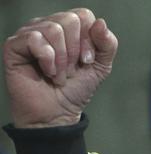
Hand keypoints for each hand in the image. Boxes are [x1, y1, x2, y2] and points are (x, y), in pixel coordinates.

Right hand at [3, 8, 116, 127]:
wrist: (57, 113)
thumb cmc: (75, 89)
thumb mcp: (100, 67)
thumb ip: (107, 44)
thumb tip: (101, 23)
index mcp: (67, 29)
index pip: (83, 15)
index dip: (90, 39)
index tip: (86, 61)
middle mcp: (47, 26)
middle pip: (69, 20)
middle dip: (76, 50)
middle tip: (71, 69)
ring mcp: (29, 34)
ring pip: (53, 29)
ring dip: (62, 58)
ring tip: (59, 74)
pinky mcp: (14, 45)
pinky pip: (35, 39)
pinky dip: (47, 59)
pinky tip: (48, 72)